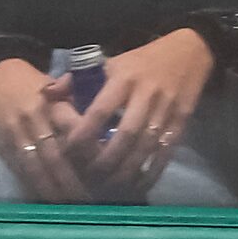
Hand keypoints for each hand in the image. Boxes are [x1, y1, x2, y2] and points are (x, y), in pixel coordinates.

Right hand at [0, 60, 91, 202]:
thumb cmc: (34, 83)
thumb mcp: (59, 85)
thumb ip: (78, 102)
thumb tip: (101, 116)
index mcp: (47, 105)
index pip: (69, 135)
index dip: (82, 158)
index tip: (99, 174)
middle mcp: (29, 121)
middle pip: (51, 158)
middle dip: (67, 182)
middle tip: (85, 200)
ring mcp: (12, 135)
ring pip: (33, 168)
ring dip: (49, 189)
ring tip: (65, 204)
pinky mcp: (0, 144)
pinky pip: (17, 168)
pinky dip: (31, 184)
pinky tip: (44, 197)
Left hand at [64, 27, 215, 196]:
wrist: (190, 51)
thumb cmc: (141, 60)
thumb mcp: (109, 62)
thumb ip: (78, 80)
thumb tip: (48, 94)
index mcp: (123, 79)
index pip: (101, 109)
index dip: (85, 132)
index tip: (70, 150)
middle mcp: (146, 95)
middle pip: (127, 134)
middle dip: (108, 159)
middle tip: (90, 177)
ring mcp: (167, 109)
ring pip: (147, 145)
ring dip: (129, 169)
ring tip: (111, 187)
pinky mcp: (182, 120)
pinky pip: (167, 149)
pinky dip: (153, 170)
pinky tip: (139, 185)